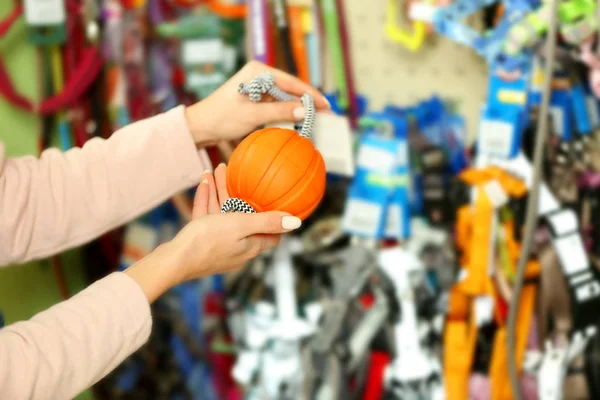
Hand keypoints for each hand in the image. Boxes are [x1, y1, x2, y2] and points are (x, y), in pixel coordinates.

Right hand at [124, 163, 301, 301]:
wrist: (175, 259)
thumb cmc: (209, 242)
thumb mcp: (242, 226)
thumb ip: (268, 222)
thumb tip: (297, 222)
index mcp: (250, 246)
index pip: (270, 235)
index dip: (275, 222)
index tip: (277, 205)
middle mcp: (236, 247)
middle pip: (243, 218)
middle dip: (241, 195)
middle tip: (239, 175)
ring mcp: (217, 245)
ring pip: (222, 213)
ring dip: (220, 191)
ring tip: (218, 170)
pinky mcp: (200, 241)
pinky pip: (206, 217)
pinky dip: (206, 199)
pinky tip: (204, 181)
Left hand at [184, 61, 330, 146]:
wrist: (200, 127)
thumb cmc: (221, 118)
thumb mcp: (252, 115)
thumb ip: (279, 111)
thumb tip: (304, 111)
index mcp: (258, 71)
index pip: (291, 82)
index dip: (310, 95)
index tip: (326, 106)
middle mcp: (259, 75)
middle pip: (290, 89)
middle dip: (307, 102)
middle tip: (325, 115)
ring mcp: (258, 87)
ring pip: (285, 98)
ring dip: (298, 109)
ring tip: (315, 119)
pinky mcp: (256, 99)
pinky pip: (277, 105)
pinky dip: (287, 113)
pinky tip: (298, 121)